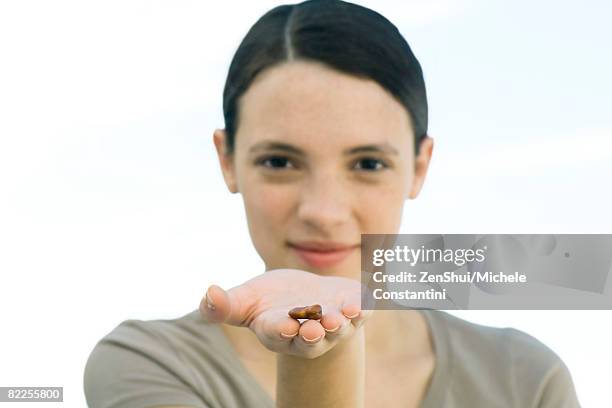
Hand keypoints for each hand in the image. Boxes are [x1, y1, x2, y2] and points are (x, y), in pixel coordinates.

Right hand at [199, 268, 371, 358]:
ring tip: (344, 313)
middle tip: (316, 327)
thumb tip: (207, 293)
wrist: (306, 297)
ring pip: (340, 327)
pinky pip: (363, 310)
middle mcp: (309, 332)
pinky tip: (369, 299)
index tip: (285, 326)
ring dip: (342, 321)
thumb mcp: (246, 301)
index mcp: (279, 330)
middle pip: (313, 338)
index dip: (282, 330)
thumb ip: (225, 305)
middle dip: (315, 332)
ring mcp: (334, 322)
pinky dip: (366, 306)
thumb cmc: (272, 301)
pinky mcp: (353, 308)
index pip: (280, 333)